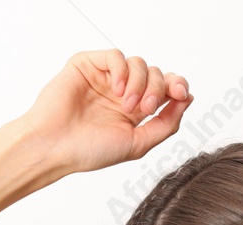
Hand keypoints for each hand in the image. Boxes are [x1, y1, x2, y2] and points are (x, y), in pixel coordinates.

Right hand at [17, 49, 191, 175]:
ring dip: (140, 83)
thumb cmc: (89, 151)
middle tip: (145, 107)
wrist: (54, 147)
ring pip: (139, 63)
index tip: (181, 94)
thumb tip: (188, 100)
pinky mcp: (88, 65)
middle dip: (158, 88)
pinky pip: (115, 56)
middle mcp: (122, 92)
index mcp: (135, 111)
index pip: (165, 88)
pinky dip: (122, 70)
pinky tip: (116, 89)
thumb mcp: (138, 143)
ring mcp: (105, 78)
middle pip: (156, 74)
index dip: (177, 86)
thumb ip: (166, 124)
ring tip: (126, 104)